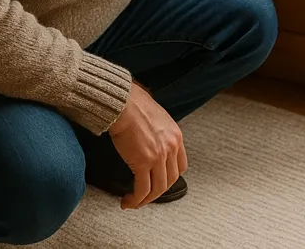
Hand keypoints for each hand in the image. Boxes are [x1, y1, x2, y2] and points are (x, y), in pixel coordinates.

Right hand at [107, 82, 186, 208]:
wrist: (123, 102)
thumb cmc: (133, 104)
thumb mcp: (156, 116)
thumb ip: (158, 131)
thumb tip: (149, 139)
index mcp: (176, 136)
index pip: (180, 166)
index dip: (169, 178)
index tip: (158, 182)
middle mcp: (171, 147)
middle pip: (170, 180)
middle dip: (156, 192)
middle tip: (144, 196)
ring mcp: (159, 156)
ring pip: (157, 189)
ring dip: (145, 200)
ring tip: (133, 202)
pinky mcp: (144, 162)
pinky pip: (142, 189)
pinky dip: (136, 199)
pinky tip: (127, 201)